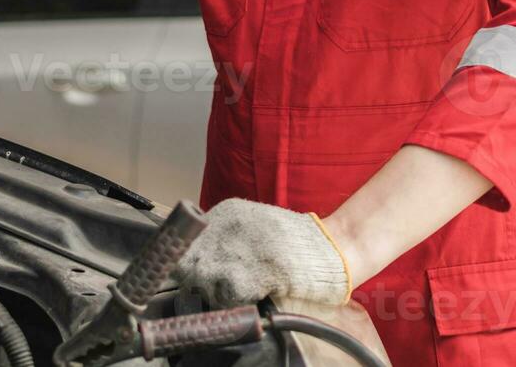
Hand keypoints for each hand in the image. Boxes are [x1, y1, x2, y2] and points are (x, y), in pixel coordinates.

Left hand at [175, 199, 351, 307]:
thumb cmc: (295, 242)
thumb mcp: (254, 223)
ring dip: (215, 292)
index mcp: (224, 212)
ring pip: (202, 281)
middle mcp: (223, 227)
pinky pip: (224, 296)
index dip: (187, 261)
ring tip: (238, 289)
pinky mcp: (248, 273)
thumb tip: (196, 254)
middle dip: (197, 279)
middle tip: (218, 286)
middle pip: (187, 262)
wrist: (330, 248)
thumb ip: (225, 234)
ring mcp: (234, 250)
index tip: (194, 272)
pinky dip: (234, 301)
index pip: (185, 240)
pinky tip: (252, 293)